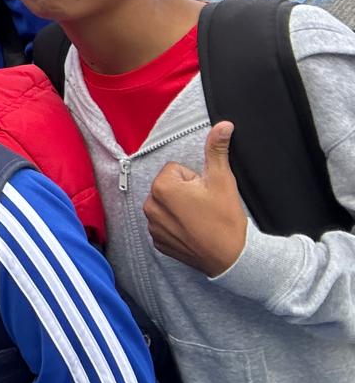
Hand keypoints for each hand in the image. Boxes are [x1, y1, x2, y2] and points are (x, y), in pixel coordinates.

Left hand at [144, 121, 247, 277]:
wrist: (231, 258)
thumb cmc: (225, 219)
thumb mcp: (222, 180)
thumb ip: (216, 150)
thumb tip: (223, 125)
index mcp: (162, 187)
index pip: (176, 170)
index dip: (194, 179)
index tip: (205, 193)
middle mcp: (150, 205)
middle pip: (169, 186)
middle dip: (185, 193)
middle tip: (204, 207)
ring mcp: (152, 226)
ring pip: (167, 205)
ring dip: (179, 208)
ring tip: (200, 220)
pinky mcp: (157, 241)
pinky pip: (164, 224)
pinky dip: (176, 226)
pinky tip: (193, 231)